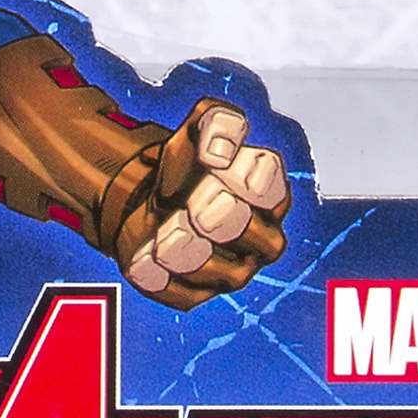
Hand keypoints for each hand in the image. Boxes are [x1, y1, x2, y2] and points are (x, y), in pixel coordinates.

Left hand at [109, 103, 290, 304]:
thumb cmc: (187, 168)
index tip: (213, 164)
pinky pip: (173, 289)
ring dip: (181, 241)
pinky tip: (148, 250)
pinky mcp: (192, 295)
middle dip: (212, 210)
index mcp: (270, 195)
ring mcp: (230, 272)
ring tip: (164, 227)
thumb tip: (221, 151)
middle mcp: (260, 240)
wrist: (148, 202)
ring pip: (212, 268)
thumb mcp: (199, 129)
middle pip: (239, 225)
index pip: (268, 185)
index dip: (239, 174)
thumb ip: (219, 122)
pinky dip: (154, 268)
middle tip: (192, 202)